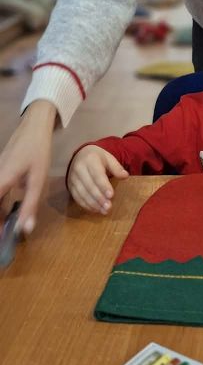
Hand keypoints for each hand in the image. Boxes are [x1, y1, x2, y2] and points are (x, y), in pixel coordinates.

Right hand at [0, 100, 56, 235]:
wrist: (35, 126)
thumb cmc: (37, 151)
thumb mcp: (38, 181)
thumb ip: (30, 205)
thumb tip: (25, 230)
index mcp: (1, 181)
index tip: (0, 238)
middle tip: (3, 236)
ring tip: (5, 228)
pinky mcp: (1, 170)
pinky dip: (1, 203)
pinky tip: (9, 211)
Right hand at [67, 146, 128, 212]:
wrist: (79, 155)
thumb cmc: (97, 158)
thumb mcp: (108, 158)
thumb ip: (116, 167)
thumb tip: (125, 176)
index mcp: (90, 160)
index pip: (97, 175)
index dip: (104, 186)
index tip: (111, 195)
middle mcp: (79, 169)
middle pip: (89, 186)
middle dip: (99, 198)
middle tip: (109, 207)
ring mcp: (73, 178)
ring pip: (82, 194)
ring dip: (94, 204)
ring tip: (104, 211)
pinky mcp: (70, 186)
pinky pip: (77, 198)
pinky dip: (86, 205)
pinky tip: (96, 209)